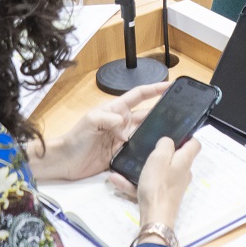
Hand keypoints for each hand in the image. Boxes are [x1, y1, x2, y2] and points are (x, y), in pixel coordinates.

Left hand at [30, 82, 165, 182]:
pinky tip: (157, 153)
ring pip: (145, 133)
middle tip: (180, 114)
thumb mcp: (90, 120)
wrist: (65, 161)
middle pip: (147, 115)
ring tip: (174, 135)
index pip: (139, 95)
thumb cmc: (75, 138)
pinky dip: (147, 151)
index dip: (154, 89)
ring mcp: (122, 139)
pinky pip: (137, 151)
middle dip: (162, 112)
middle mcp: (122, 123)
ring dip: (156, 133)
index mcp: (116, 109)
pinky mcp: (121, 155)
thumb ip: (108, 118)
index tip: (170, 85)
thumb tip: (125, 127)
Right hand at [134, 136, 201, 232]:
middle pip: (176, 158)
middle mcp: (182, 173)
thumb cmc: (158, 185)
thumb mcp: (159, 158)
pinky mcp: (162, 197)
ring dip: (143, 168)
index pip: (194, 144)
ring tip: (127, 163)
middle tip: (147, 147)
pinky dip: (134, 182)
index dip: (186, 136)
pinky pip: (148, 185)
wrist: (155, 219)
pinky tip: (116, 179)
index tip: (171, 133)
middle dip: (162, 152)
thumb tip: (168, 141)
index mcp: (185, 161)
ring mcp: (173, 187)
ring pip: (159, 172)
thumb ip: (165, 144)